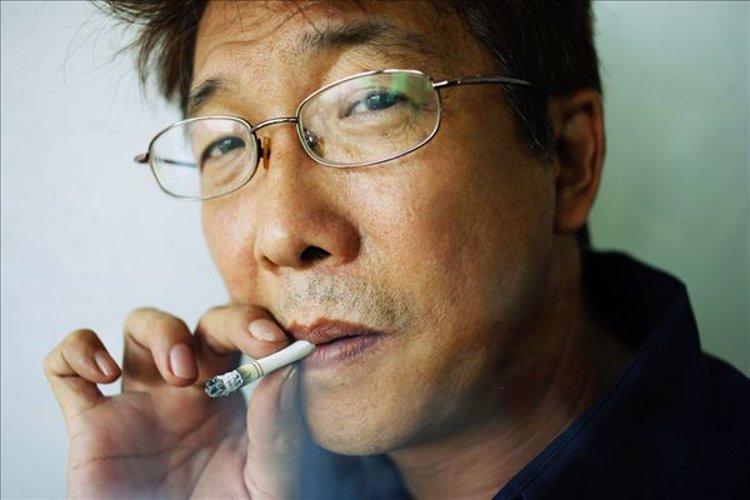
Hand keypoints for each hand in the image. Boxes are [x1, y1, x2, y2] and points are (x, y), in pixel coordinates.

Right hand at [44, 305, 302, 498]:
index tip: (275, 342)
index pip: (245, 337)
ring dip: (161, 329)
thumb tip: (290, 366)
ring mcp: (139, 404)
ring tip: (178, 373)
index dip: (256, 325)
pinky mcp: (92, 427)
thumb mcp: (271, 480)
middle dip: (221, 325)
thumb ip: (279, 428)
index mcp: (232, 397)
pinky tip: (104, 374)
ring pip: (140, 325)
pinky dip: (77, 351)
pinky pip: (65, 369)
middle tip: (243, 356)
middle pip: (200, 323)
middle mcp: (188, 391)